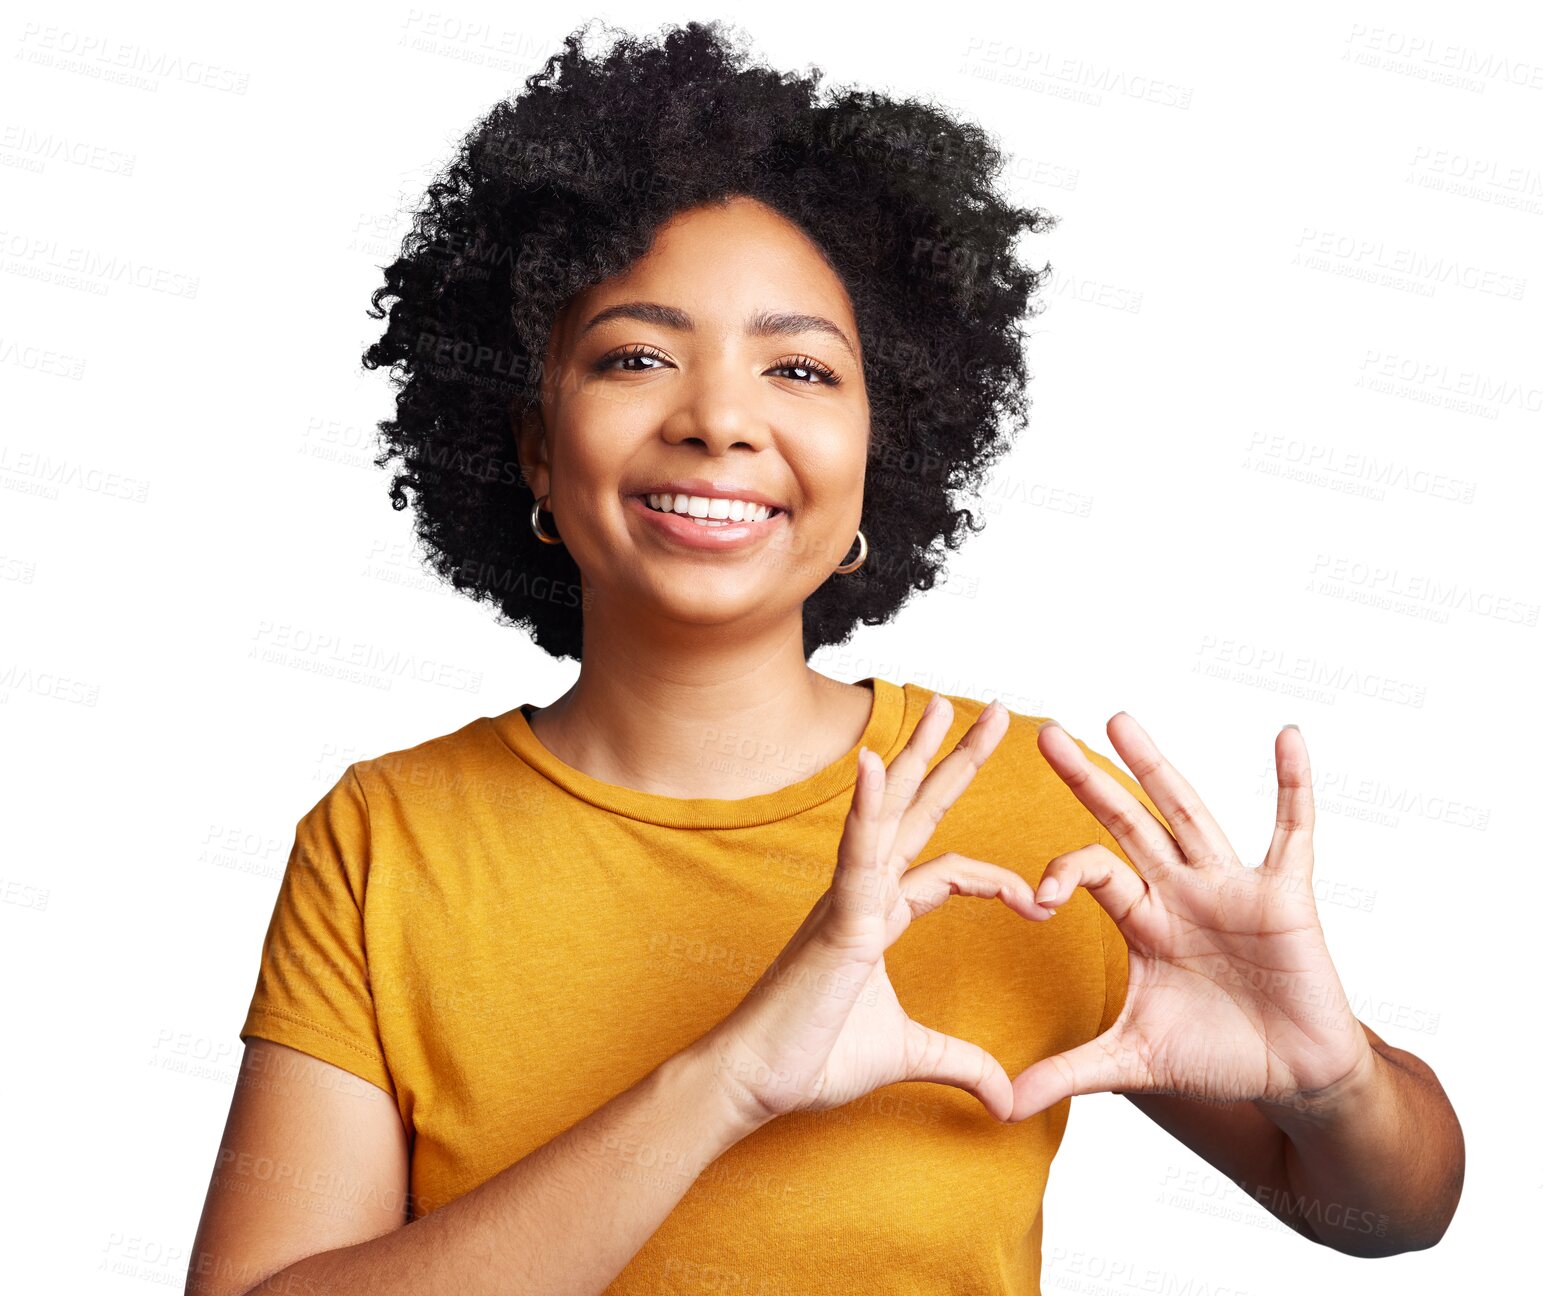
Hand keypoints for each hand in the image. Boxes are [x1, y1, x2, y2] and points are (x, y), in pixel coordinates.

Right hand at [699, 696, 1053, 1126]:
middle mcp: (864, 893)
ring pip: (890, 812)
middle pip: (918, 811)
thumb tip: (1008, 1098)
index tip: (1040, 901)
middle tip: (993, 712)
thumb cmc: (811, 1057)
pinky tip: (877, 763)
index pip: (945, 868)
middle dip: (955, 760)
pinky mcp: (837, 918)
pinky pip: (857, 853)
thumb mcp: (908, 1055)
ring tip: (944, 705)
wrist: (753, 1080)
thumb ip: (961, 1063)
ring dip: (917, 756)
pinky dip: (867, 806)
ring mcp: (847, 898)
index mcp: (878, 914)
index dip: (996, 877)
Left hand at [1008, 714, 1375, 1122]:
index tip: (1037, 900)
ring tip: (1119, 719)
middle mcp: (1179, 889)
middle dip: (1087, 780)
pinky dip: (1293, 785)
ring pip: (1188, 813)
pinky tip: (1286, 737)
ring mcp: (1231, 886)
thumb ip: (1067, 1071)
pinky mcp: (1285, 894)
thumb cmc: (1215, 1055)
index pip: (1091, 870)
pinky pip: (1293, 832)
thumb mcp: (1132, 1060)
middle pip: (1126, 822)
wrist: (1292, 1079)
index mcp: (1142, 917)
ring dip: (1156, 765)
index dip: (1061, 873)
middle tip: (1044, 733)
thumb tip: (999, 1104)